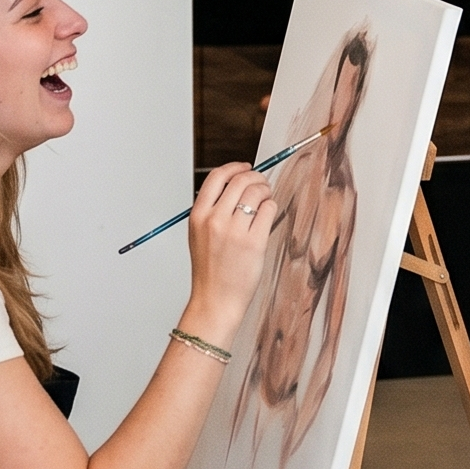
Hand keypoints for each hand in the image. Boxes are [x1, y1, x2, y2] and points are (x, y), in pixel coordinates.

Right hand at [185, 162, 275, 344]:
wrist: (215, 300)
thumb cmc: (210, 270)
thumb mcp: (199, 234)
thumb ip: (212, 209)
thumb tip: (236, 184)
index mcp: (198, 215)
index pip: (217, 177)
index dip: (235, 167)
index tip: (245, 167)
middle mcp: (215, 219)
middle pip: (241, 180)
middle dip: (256, 177)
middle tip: (262, 184)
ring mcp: (235, 231)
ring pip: (257, 192)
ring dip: (266, 191)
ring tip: (266, 199)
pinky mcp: (254, 242)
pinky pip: (269, 210)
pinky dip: (271, 207)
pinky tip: (267, 215)